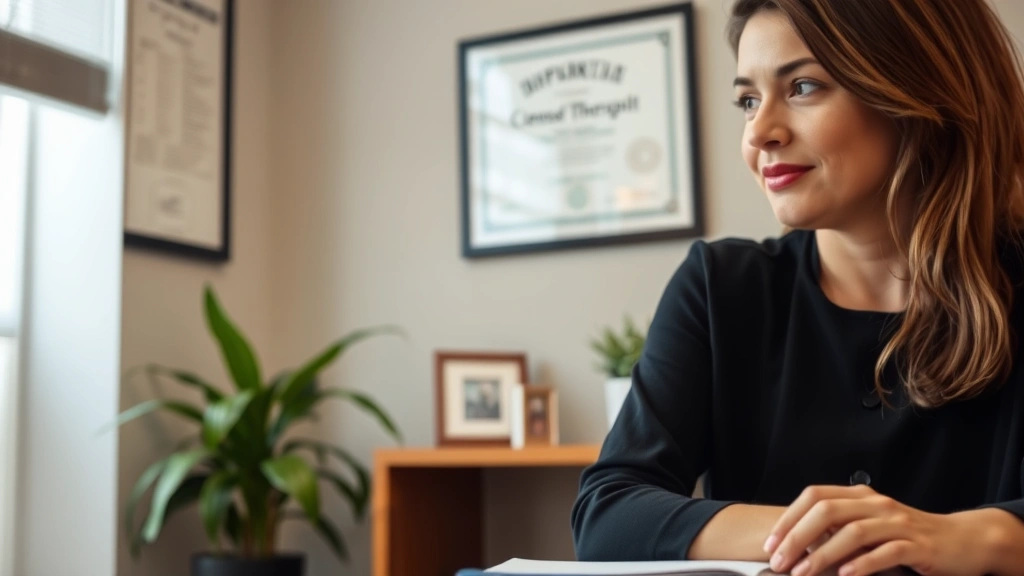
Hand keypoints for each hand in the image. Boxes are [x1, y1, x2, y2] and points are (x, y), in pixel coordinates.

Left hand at [762, 485, 988, 575]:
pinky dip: (863, 564)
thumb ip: (838, 529)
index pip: (814, 497)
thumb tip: (794, 544)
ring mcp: (898, 522)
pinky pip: (887, 551)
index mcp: (860, 496)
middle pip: (827, 512)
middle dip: (797, 537)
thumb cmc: (907, 536)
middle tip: (779, 562)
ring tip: (803, 573)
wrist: (961, 540)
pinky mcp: (918, 545)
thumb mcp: (870, 526)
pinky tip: (845, 575)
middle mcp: (877, 504)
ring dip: (823, 554)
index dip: (789, 519)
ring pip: (853, 532)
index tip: (770, 544)